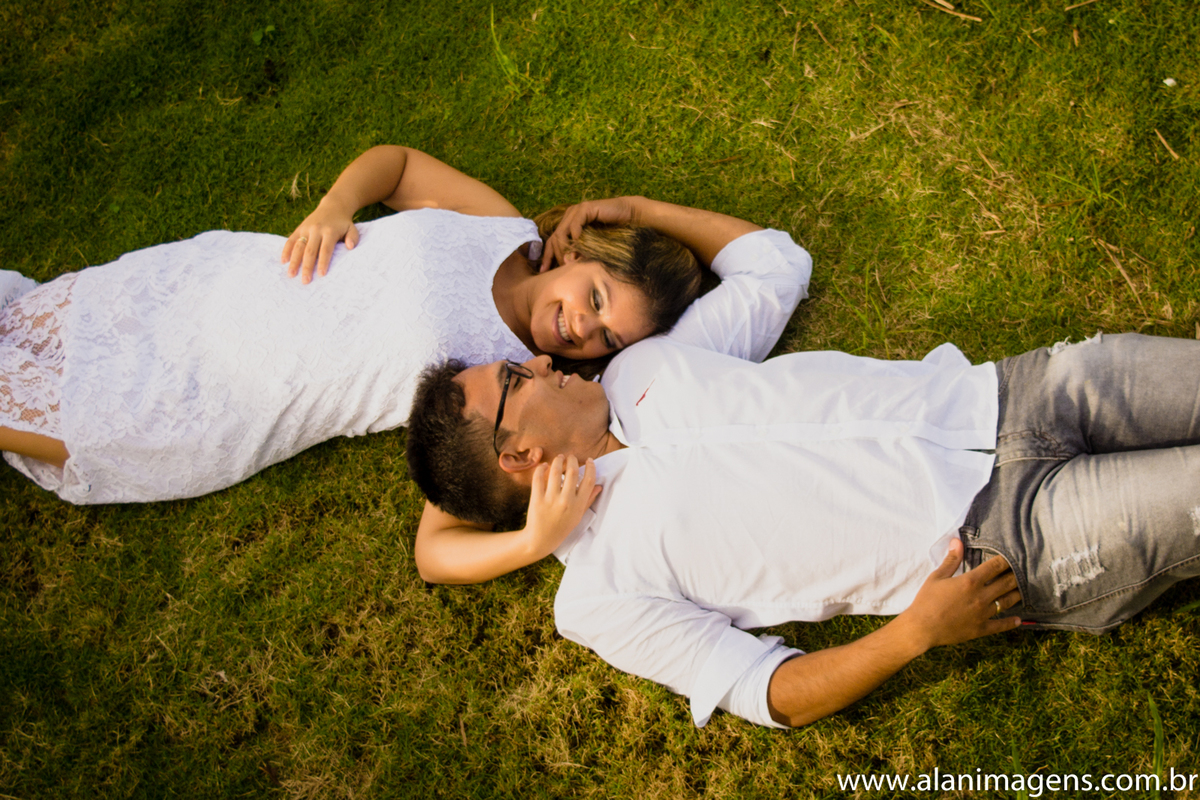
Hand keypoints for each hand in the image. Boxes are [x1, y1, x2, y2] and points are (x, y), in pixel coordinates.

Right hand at [281, 196, 359, 282]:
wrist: (333, 207)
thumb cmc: (343, 224)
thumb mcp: (352, 229)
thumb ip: (353, 238)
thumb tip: (350, 247)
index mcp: (329, 231)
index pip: (325, 249)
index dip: (323, 262)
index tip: (321, 275)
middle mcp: (316, 230)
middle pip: (310, 250)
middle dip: (307, 266)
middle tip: (305, 281)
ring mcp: (306, 229)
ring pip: (298, 246)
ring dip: (294, 261)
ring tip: (291, 275)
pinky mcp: (299, 228)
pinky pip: (290, 240)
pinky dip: (286, 250)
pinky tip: (283, 261)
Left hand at [522, 455, 600, 558]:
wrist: (541, 539)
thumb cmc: (562, 527)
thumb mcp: (578, 516)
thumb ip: (588, 500)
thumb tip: (599, 486)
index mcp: (578, 505)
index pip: (589, 481)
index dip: (590, 467)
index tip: (589, 460)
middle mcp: (566, 500)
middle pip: (572, 472)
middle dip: (572, 460)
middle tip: (571, 456)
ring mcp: (551, 499)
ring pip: (556, 471)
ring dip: (558, 461)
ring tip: (559, 458)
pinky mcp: (537, 499)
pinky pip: (538, 478)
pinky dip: (542, 468)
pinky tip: (544, 466)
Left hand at [540, 197, 641, 271]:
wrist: (630, 217)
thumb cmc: (614, 233)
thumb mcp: (593, 247)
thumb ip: (581, 253)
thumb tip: (569, 264)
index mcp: (568, 225)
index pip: (551, 241)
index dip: (546, 257)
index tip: (543, 271)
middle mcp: (569, 217)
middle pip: (554, 238)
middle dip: (557, 256)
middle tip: (564, 268)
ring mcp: (576, 211)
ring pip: (562, 232)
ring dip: (565, 248)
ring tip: (571, 260)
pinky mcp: (585, 208)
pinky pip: (575, 224)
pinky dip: (575, 236)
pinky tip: (580, 246)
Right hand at [899, 539, 1022, 650]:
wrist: (922, 628)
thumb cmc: (926, 600)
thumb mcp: (936, 577)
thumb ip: (951, 560)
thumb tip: (957, 541)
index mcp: (970, 581)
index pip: (994, 566)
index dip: (1005, 560)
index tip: (1012, 556)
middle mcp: (981, 597)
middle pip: (1006, 583)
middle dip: (1015, 575)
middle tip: (1022, 571)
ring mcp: (983, 614)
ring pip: (1007, 602)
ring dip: (1016, 594)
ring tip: (1022, 589)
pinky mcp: (981, 629)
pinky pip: (1001, 625)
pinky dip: (1011, 622)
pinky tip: (1018, 620)